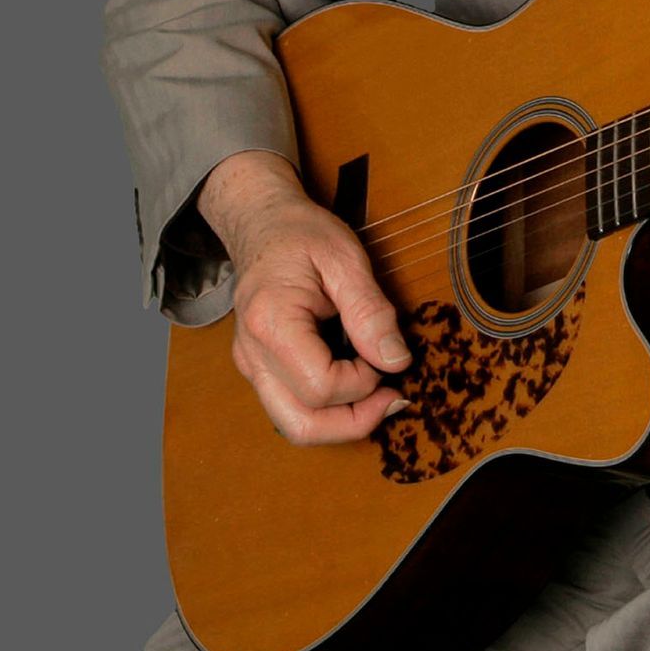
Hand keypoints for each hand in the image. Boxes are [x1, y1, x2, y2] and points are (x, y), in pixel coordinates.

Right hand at [197, 150, 412, 445]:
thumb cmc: (302, 235)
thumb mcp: (346, 259)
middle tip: (394, 397)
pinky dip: (328, 409)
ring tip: (380, 395)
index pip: (320, 386)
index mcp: (271, 324)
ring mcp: (252, 367)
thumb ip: (370, 311)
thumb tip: (397, 361)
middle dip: (355, 422)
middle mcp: (253, 356)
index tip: (388, 355)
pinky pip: (293, 408)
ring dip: (342, 422)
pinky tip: (357, 385)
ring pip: (294, 426)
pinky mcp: (260, 370)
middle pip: (302, 424)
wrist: (262, 225)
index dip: (364, 382)